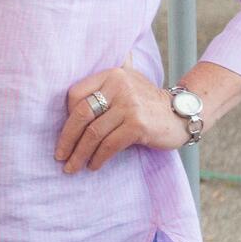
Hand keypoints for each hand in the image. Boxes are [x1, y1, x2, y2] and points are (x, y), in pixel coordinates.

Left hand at [54, 59, 191, 173]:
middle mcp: (119, 86)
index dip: (67, 116)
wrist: (180, 114)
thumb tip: (69, 106)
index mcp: (111, 74)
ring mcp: (129, 105)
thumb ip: (104, 85)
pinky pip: (109, 145)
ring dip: (80, 154)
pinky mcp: (138, 125)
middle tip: (59, 156)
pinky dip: (98, 158)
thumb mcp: (127, 82)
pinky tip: (94, 166)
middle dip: (67, 138)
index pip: (76, 94)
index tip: (65, 133)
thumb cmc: (147, 102)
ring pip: (94, 133)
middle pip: (82, 114)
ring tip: (73, 167)